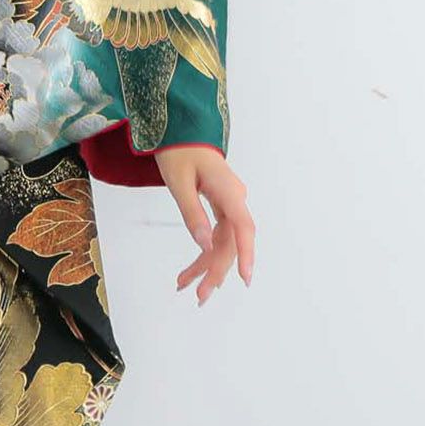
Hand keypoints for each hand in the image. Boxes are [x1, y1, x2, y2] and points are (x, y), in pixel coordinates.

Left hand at [155, 144, 254, 304]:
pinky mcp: (222, 206)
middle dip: (215, 270)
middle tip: (198, 296)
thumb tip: (204, 246)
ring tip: (185, 287)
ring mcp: (230, 203)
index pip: (243, 226)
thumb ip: (192, 213)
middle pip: (231, 241)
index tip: (245, 278)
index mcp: (227, 190)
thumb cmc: (178, 150)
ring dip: (207, 266)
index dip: (247, 253)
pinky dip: (204, 252)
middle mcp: (234, 199)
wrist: (181, 129)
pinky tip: (191, 271)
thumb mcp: (177, 181)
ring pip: (223, 242)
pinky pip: (217, 234)